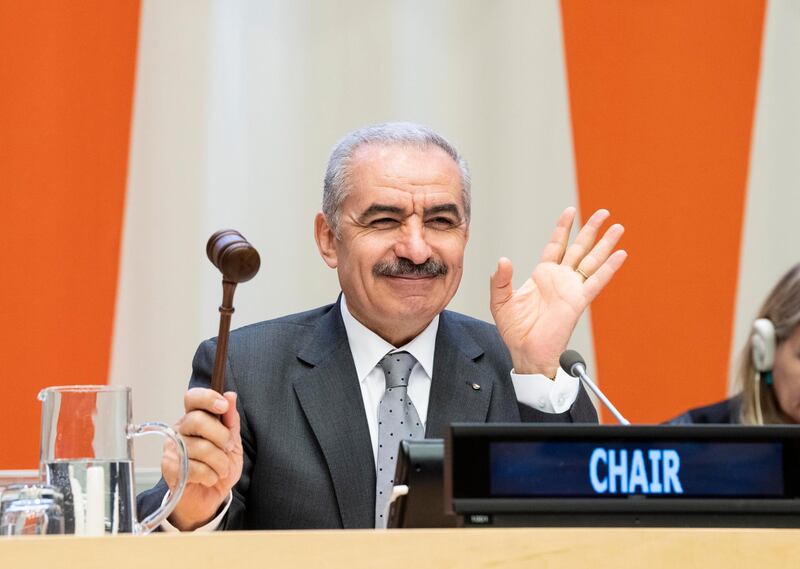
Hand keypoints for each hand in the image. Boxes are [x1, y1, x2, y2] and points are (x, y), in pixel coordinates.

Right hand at [162, 388, 242, 530]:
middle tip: (227, 448)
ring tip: (221, 469)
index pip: (193, 398)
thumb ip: (231, 421)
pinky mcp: (170, 469)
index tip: (223, 406)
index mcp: (194, 418)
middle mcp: (180, 430)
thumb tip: (230, 396)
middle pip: (197, 420)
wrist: (210, 497)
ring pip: (201, 447)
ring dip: (220, 462)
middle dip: (221, 436)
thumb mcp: (232, 442)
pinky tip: (209, 478)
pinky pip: (195, 468)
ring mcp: (172, 449)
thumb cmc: (219, 466)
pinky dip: (210, 475)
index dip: (207, 398)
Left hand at [490, 207, 626, 376]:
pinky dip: (609, 268)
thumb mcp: (500, 301)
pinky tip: (620, 254)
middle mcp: (560, 279)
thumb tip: (503, 260)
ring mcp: (571, 289)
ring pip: (592, 260)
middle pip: (579, 248)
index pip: (556, 245)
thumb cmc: (514, 330)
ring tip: (618, 227)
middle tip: (603, 213)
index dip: (563, 228)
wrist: (526, 351)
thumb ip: (500, 280)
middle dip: (591, 230)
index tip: (570, 211)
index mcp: (542, 275)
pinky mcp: (578, 301)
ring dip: (605, 244)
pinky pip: (596, 281)